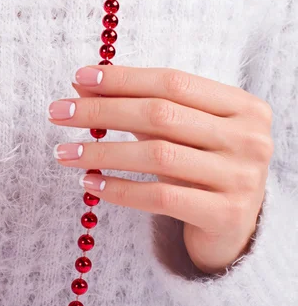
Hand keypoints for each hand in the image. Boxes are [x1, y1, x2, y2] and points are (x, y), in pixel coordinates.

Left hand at [49, 66, 272, 272]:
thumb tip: (81, 84)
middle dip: (102, 111)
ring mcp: (242, 177)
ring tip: (63, 153)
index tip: (78, 77)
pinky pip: (161, 197)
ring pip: (157, 155)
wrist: (235, 228)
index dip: (123, 78)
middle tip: (57, 113)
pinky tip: (90, 184)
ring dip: (101, 152)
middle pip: (161, 114)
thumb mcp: (176, 132)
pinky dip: (120, 189)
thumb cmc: (200, 168)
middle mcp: (249, 138)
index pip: (172, 82)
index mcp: (242, 106)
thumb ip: (136, 106)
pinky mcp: (226, 214)